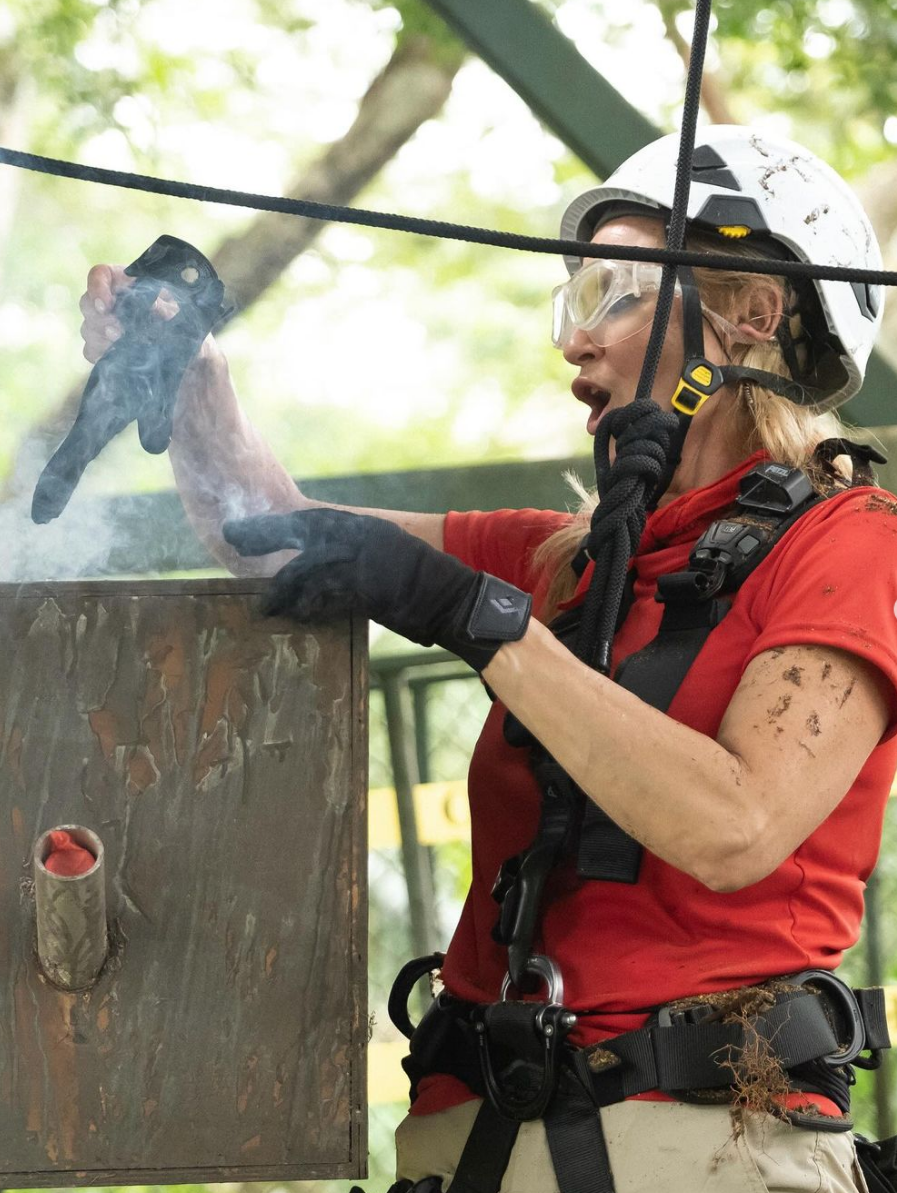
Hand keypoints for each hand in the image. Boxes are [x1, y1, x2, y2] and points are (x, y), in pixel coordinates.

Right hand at [79, 264, 180, 363]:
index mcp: (123, 282)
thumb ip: (163, 307)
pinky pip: (89, 350)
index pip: (99, 274)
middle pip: (86, 303)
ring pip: (87, 328)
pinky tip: (117, 356)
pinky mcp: (101, 347)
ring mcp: (101, 324)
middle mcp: (107, 301)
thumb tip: (151, 307)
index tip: (106, 305)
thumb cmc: (177, 320)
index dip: (97, 288)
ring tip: (122, 343)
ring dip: (102, 338)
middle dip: (101, 319)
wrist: (183, 348)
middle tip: (118, 331)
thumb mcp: (175, 310)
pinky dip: (101, 354)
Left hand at [222, 508, 531, 671]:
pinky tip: (293, 617)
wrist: (452, 598)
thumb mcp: (383, 553)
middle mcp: (362, 539)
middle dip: (265, 541)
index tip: (239, 532)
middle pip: (301, 539)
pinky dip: (308, 610)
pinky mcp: (370, 592)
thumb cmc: (416, 579)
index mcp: (363, 528)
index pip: (309, 521)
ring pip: (310, 572)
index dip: (271, 527)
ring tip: (263, 605)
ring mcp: (366, 565)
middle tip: (234, 548)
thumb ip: (349, 555)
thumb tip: (311, 562)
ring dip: (283, 589)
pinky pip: (329, 600)